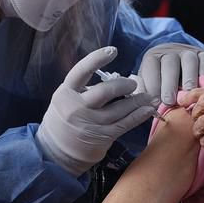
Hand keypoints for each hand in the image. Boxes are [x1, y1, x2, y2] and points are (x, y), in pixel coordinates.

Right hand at [37, 46, 159, 175]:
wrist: (55, 151)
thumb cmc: (63, 120)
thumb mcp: (66, 100)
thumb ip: (84, 89)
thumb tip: (114, 79)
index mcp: (66, 92)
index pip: (82, 70)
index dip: (97, 58)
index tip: (113, 50)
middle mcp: (77, 107)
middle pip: (105, 91)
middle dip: (123, 85)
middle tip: (133, 84)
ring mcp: (90, 123)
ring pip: (119, 109)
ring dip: (137, 101)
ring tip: (148, 97)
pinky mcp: (102, 136)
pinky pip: (124, 124)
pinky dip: (138, 116)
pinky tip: (147, 110)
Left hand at [139, 43, 203, 105]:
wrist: (177, 62)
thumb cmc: (160, 79)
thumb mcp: (148, 82)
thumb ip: (145, 92)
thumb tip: (144, 106)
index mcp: (153, 57)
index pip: (151, 68)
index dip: (152, 85)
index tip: (154, 102)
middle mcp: (170, 52)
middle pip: (170, 65)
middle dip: (169, 84)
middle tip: (169, 102)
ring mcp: (188, 52)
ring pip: (189, 61)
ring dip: (189, 79)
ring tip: (188, 95)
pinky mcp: (203, 55)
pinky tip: (202, 86)